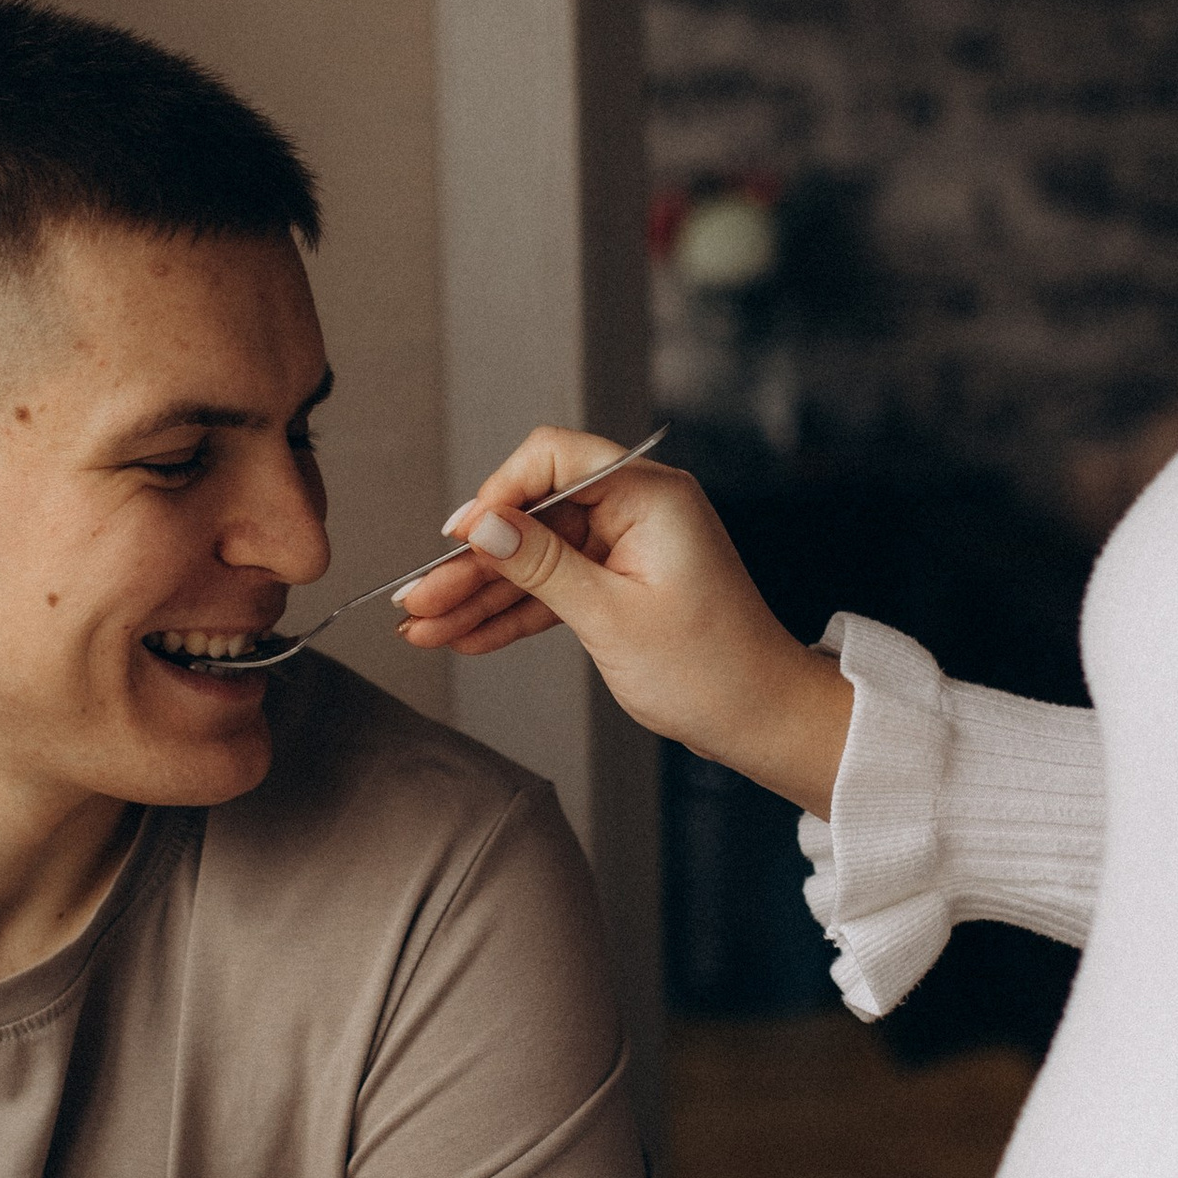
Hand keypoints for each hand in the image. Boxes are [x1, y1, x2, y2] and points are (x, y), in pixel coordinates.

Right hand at [394, 425, 853, 812]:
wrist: (759, 718)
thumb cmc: (708, 669)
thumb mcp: (609, 617)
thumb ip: (539, 565)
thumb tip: (481, 523)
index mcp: (649, 495)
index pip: (553, 459)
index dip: (497, 494)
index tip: (456, 538)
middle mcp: (636, 509)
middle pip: (532, 518)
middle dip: (473, 563)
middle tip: (418, 598)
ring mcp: (626, 547)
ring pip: (534, 559)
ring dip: (480, 596)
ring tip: (424, 626)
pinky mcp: (619, 584)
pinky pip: (553, 589)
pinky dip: (512, 614)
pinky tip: (463, 635)